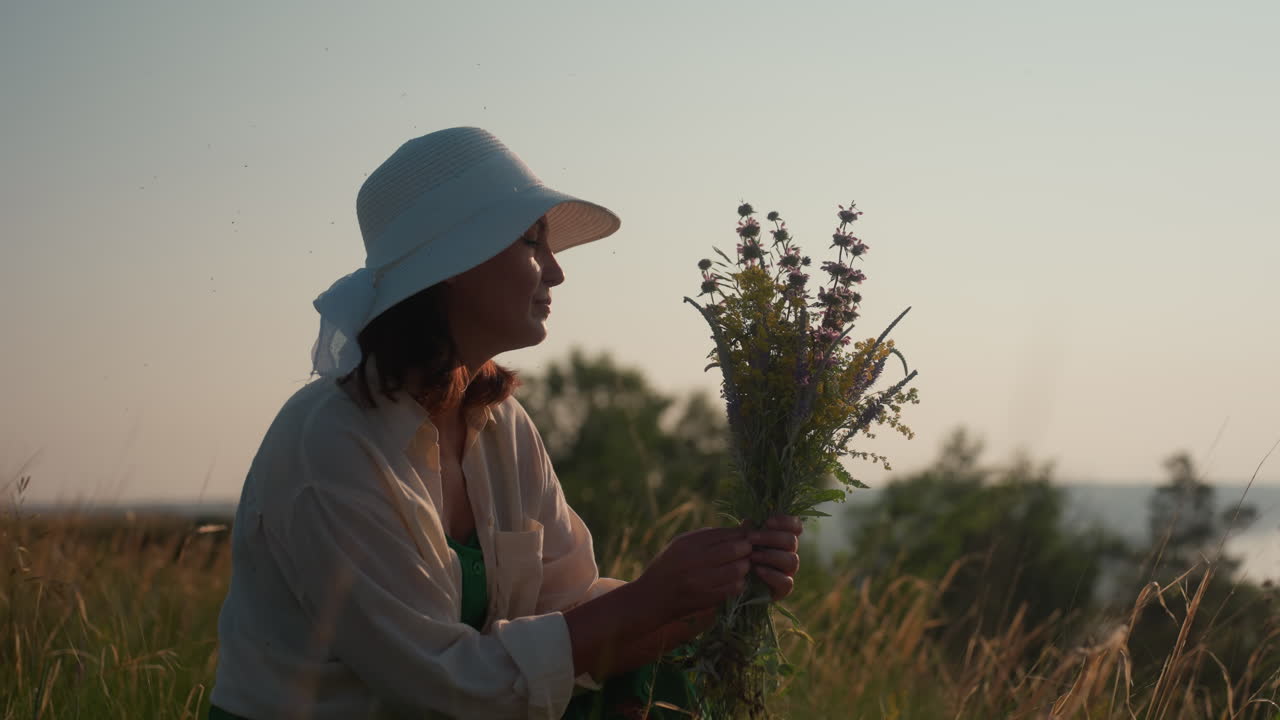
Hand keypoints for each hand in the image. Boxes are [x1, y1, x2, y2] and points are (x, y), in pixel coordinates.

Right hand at [633, 527, 752, 620]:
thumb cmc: (668, 566)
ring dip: (744, 566)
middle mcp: (694, 560)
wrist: (651, 598)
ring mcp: (701, 581)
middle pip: (734, 549)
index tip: (744, 536)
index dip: (740, 533)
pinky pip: (735, 587)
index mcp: (687, 543)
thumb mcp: (681, 544)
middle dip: (746, 548)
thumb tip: (745, 524)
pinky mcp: (707, 599)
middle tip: (746, 550)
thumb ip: (710, 535)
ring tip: (741, 565)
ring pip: (738, 569)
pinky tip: (734, 580)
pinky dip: (739, 582)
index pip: (724, 533)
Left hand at [746, 514, 802, 600]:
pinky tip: (757, 570)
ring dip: (770, 556)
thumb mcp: (744, 541)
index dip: (786, 521)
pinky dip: (771, 575)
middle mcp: (789, 553)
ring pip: (792, 560)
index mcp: (783, 538)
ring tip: (752, 556)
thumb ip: (750, 530)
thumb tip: (751, 520)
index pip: (795, 526)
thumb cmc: (742, 557)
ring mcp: (788, 572)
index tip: (768, 522)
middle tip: (750, 538)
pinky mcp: (784, 589)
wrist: (736, 583)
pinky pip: (786, 582)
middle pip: (792, 541)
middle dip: (771, 537)